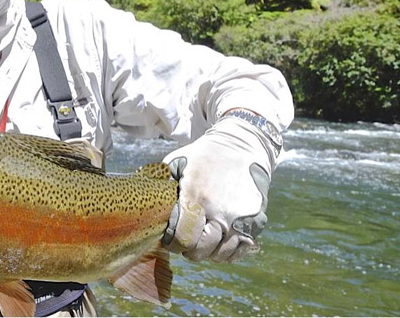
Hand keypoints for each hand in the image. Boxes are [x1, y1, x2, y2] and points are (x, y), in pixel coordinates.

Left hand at [161, 116, 275, 262]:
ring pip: (222, 254)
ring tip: (203, 239)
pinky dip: (230, 250)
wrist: (243, 145)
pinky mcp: (257, 220)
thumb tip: (142, 200)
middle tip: (186, 241)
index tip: (170, 238)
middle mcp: (220, 211)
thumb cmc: (204, 155)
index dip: (173, 243)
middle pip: (201, 251)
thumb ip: (161, 184)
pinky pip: (241, 249)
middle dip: (189, 250)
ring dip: (209, 251)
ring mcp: (240, 218)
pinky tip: (221, 241)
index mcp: (196, 197)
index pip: (182, 238)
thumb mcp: (177, 162)